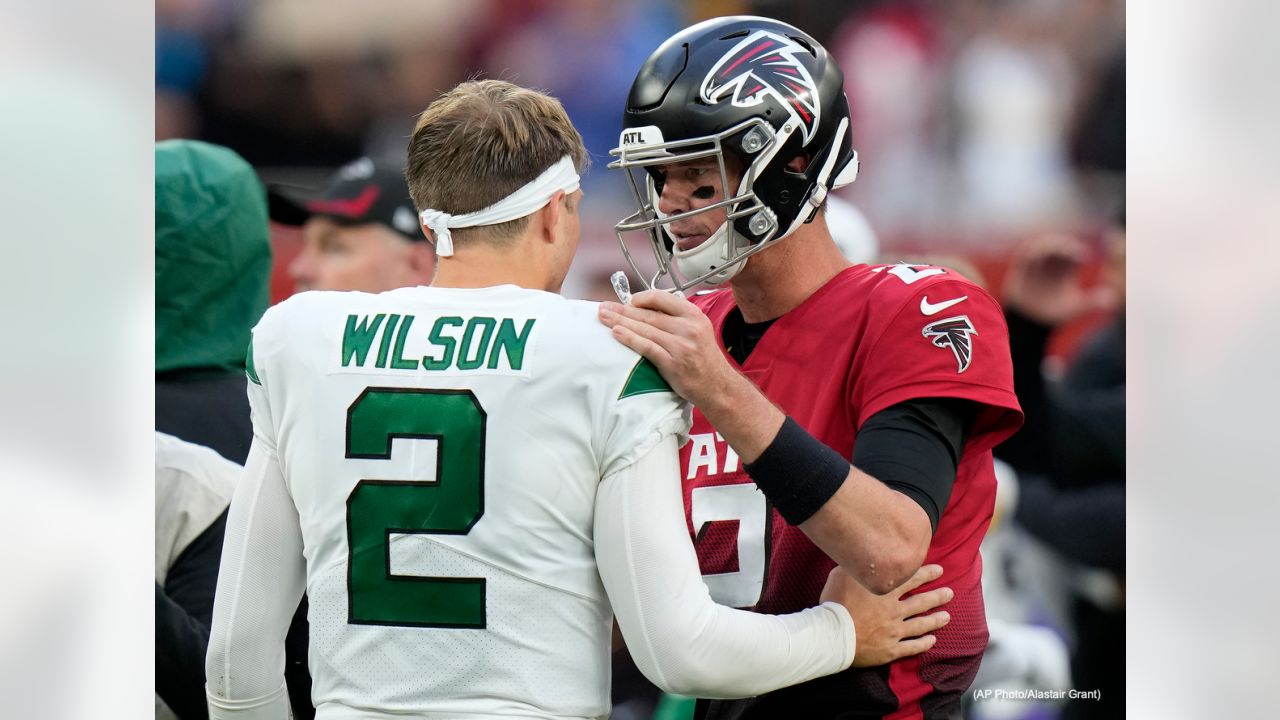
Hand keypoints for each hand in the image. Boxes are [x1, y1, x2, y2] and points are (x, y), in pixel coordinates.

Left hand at [598, 289, 736, 407]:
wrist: (717, 386)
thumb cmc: (703, 359)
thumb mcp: (698, 330)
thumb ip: (676, 319)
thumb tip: (646, 308)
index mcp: (694, 315)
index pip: (662, 298)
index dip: (641, 298)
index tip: (627, 301)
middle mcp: (688, 327)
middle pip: (649, 314)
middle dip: (622, 309)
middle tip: (604, 307)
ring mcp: (681, 345)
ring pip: (645, 329)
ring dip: (620, 322)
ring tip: (603, 317)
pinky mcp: (673, 363)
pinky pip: (647, 347)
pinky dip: (630, 339)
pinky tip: (616, 333)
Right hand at [821, 564, 951, 666]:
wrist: (833, 634)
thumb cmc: (834, 602)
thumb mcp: (842, 573)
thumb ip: (857, 566)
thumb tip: (862, 557)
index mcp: (885, 591)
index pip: (912, 579)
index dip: (927, 574)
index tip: (940, 570)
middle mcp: (894, 610)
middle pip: (922, 602)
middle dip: (938, 597)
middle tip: (950, 593)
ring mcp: (894, 631)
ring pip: (920, 625)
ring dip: (935, 620)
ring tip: (947, 617)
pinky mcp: (890, 650)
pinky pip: (911, 647)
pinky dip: (923, 644)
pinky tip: (932, 641)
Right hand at [1002, 234, 1116, 325]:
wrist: (1030, 322)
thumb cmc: (1054, 313)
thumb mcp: (1074, 308)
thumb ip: (1091, 303)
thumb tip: (1113, 299)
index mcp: (1067, 267)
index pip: (1072, 251)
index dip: (1077, 250)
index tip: (1084, 257)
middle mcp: (1052, 262)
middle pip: (1058, 244)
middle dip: (1065, 245)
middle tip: (1073, 251)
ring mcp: (1036, 263)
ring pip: (1042, 245)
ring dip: (1049, 245)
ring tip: (1057, 250)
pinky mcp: (1021, 267)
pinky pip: (1025, 254)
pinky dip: (1032, 252)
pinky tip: (1038, 256)